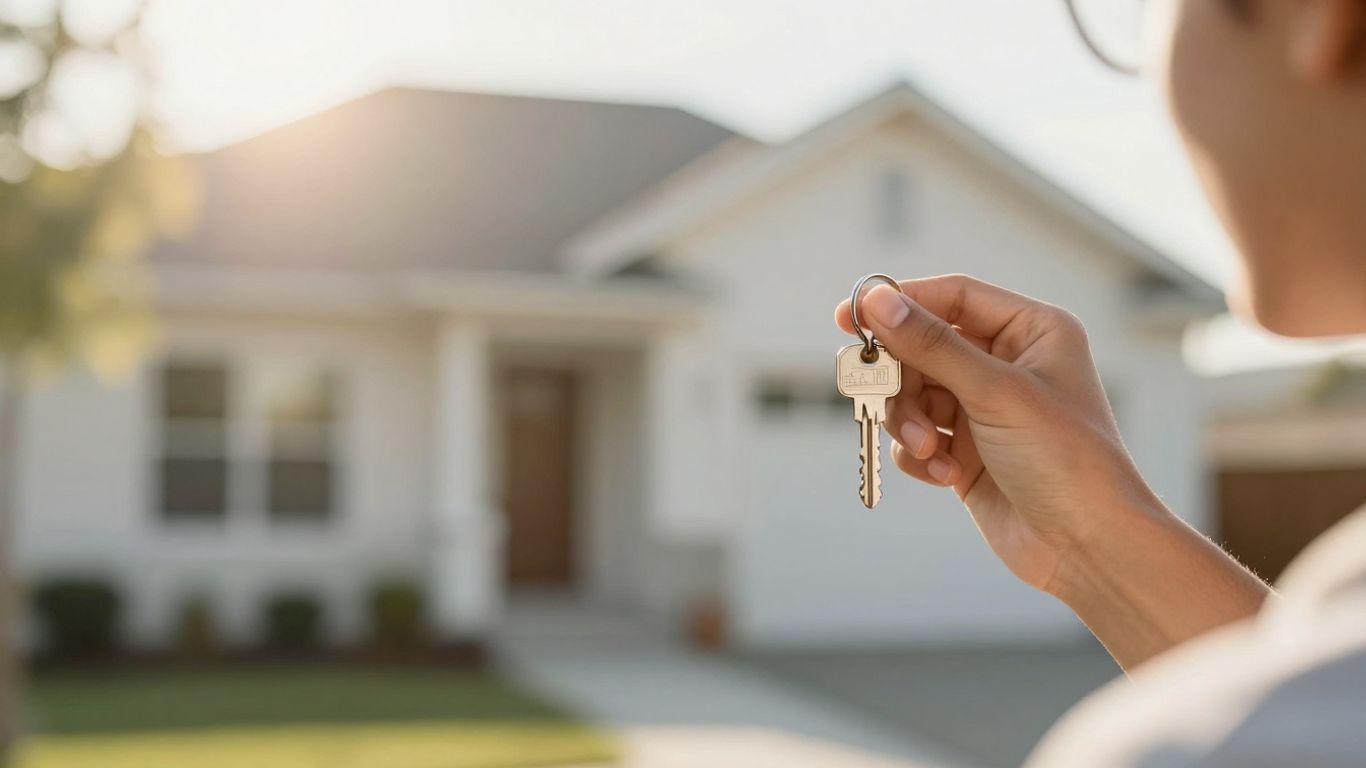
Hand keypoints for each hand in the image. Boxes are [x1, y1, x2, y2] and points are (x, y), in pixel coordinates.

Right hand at [834, 274, 1161, 592]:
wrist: (1088, 549)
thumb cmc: (1066, 460)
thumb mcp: (995, 392)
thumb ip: (931, 345)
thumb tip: (876, 300)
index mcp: (1032, 332)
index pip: (952, 297)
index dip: (899, 302)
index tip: (848, 316)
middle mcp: (1008, 364)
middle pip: (923, 347)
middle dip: (901, 378)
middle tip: (876, 394)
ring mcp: (985, 410)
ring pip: (914, 394)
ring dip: (909, 421)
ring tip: (927, 449)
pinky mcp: (967, 453)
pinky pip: (917, 437)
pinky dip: (920, 454)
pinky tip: (946, 475)